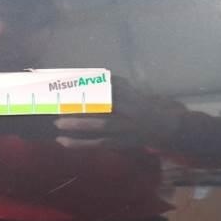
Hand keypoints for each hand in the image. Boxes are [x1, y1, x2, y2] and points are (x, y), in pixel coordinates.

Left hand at [54, 77, 184, 149]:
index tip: (65, 84)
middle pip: (104, 106)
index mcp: (130, 92)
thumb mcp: (125, 87)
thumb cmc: (136, 103)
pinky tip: (62, 141)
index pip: (106, 87)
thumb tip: (77, 76)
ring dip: (78, 125)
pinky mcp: (122, 144)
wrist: (162, 126)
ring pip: (102, 126)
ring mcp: (128, 128)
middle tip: (58, 104)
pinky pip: (99, 144)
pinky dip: (79, 144)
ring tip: (58, 123)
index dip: (85, 86)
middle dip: (80, 105)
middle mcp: (132, 110)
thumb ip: (106, 82)